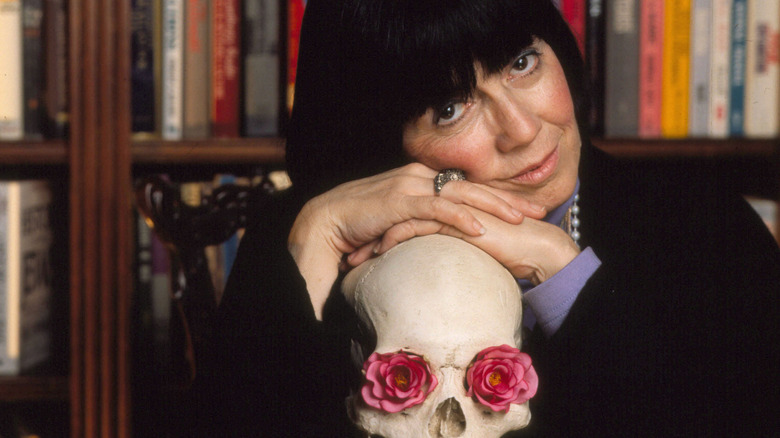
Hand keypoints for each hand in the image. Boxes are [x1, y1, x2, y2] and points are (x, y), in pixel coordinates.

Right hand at [287, 163, 546, 318]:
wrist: (326, 220)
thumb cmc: (360, 222)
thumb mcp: (398, 219)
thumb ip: (420, 221)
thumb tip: (440, 235)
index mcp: (421, 179)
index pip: (466, 187)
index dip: (496, 197)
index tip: (523, 209)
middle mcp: (419, 176)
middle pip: (472, 187)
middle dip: (506, 198)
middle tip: (537, 211)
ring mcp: (410, 186)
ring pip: (460, 194)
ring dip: (493, 205)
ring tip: (519, 218)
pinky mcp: (399, 201)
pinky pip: (436, 208)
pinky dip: (459, 217)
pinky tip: (480, 228)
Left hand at [374, 205, 579, 284]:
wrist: (536, 247)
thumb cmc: (511, 248)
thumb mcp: (473, 243)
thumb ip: (454, 240)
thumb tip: (435, 257)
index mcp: (449, 203)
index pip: (408, 210)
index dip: (385, 227)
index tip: (367, 244)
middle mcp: (447, 200)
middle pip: (398, 210)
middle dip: (373, 230)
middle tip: (355, 249)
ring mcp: (449, 207)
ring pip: (401, 216)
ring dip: (377, 236)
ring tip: (359, 256)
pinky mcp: (453, 219)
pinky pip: (416, 225)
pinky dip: (395, 238)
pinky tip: (381, 253)